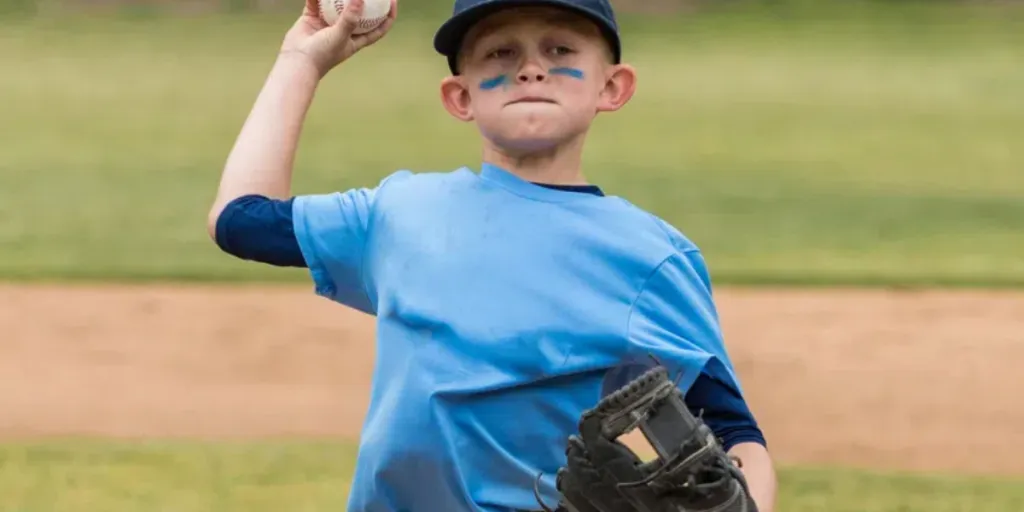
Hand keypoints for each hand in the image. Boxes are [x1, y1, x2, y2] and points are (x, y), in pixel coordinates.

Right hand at [279, 0, 397, 77]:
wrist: (296, 61)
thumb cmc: (322, 55)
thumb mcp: (340, 36)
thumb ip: (350, 18)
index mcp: (356, 40)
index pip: (378, 28)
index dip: (388, 16)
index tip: (392, 1)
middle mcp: (344, 31)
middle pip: (360, 13)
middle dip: (366, 0)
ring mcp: (328, 24)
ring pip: (337, 5)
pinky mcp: (312, 18)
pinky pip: (317, 2)